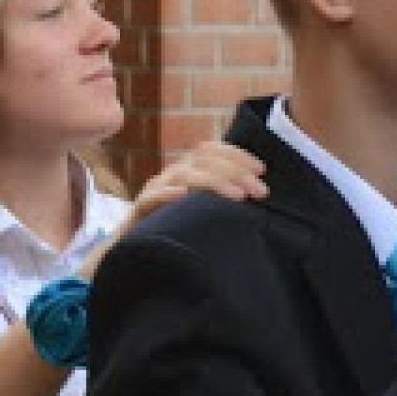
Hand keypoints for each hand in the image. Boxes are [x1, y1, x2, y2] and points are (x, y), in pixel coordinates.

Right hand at [129, 141, 266, 221]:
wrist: (135, 246)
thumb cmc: (175, 226)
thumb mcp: (200, 206)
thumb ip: (220, 195)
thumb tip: (257, 192)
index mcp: (186, 170)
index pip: (210, 149)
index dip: (236, 155)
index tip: (261, 169)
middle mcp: (171, 175)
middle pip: (203, 160)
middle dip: (236, 172)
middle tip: (260, 191)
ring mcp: (155, 189)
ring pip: (184, 175)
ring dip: (214, 182)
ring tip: (238, 197)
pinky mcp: (140, 208)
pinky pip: (152, 197)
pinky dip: (168, 194)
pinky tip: (184, 196)